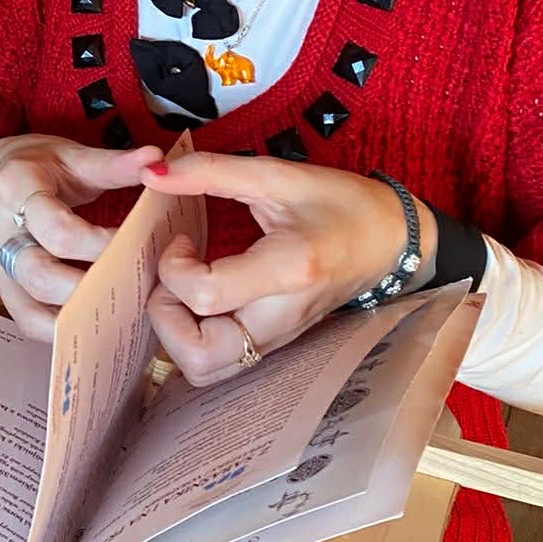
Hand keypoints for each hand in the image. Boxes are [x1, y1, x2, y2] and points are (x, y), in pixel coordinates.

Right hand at [0, 136, 162, 340]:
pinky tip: (94, 327)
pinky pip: (27, 320)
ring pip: (31, 305)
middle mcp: (0, 230)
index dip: (98, 245)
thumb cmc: (38, 168)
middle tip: (132, 287)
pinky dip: (61, 329)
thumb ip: (114, 164)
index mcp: (16, 189)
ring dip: (78, 314)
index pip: (57, 229)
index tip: (135, 246)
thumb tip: (157, 161)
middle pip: (40, 274)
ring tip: (120, 312)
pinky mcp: (3, 288)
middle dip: (90, 287)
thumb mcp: (72, 156)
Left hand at [141, 153, 435, 387]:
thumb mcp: (277, 175)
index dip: (172, 268)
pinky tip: (202, 298)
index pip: (204, 295)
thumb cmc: (340, 204)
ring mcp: (279, 338)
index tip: (182, 239)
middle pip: (199, 357)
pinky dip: (194, 337)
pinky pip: (221, 362)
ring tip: (186, 288)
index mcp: (287, 270)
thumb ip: (210, 171)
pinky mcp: (275, 344)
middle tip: (174, 277)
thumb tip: (150, 173)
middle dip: (165, 318)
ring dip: (177, 334)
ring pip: (205, 370)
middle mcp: (281, 316)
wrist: (392, 241)